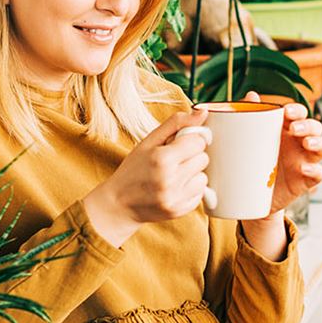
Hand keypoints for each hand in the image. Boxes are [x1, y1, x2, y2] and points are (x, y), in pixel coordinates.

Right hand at [83, 109, 212, 246]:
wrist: (118, 204)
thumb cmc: (134, 169)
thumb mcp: (149, 141)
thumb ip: (176, 123)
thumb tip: (203, 111)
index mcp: (162, 158)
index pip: (198, 141)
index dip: (190, 140)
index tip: (180, 144)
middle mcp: (170, 179)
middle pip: (203, 159)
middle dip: (191, 157)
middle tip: (174, 161)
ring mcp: (175, 198)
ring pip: (203, 178)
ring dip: (192, 175)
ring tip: (173, 176)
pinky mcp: (180, 211)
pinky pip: (199, 194)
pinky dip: (190, 190)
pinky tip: (174, 189)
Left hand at [242, 92, 321, 215]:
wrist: (248, 196)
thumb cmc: (250, 162)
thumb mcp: (247, 142)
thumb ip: (250, 118)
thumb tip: (251, 95)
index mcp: (286, 130)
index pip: (299, 114)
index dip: (297, 110)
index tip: (286, 112)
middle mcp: (299, 143)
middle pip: (315, 127)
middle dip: (308, 125)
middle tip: (294, 129)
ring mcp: (305, 161)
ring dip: (319, 142)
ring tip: (307, 143)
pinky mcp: (306, 181)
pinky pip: (320, 174)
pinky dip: (316, 170)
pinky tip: (304, 169)